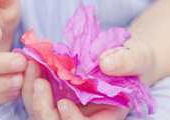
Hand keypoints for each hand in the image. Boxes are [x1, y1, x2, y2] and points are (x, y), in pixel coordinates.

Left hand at [21, 36, 155, 119]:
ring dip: (32, 93)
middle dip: (43, 109)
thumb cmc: (137, 60)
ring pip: (42, 114)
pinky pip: (38, 97)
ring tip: (31, 65)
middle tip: (37, 81)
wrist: (126, 55)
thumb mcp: (139, 58)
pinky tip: (30, 62)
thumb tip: (106, 62)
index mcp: (105, 118)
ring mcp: (68, 108)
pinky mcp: (57, 94)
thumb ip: (126, 61)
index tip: (64, 102)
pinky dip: (30, 82)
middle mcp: (83, 118)